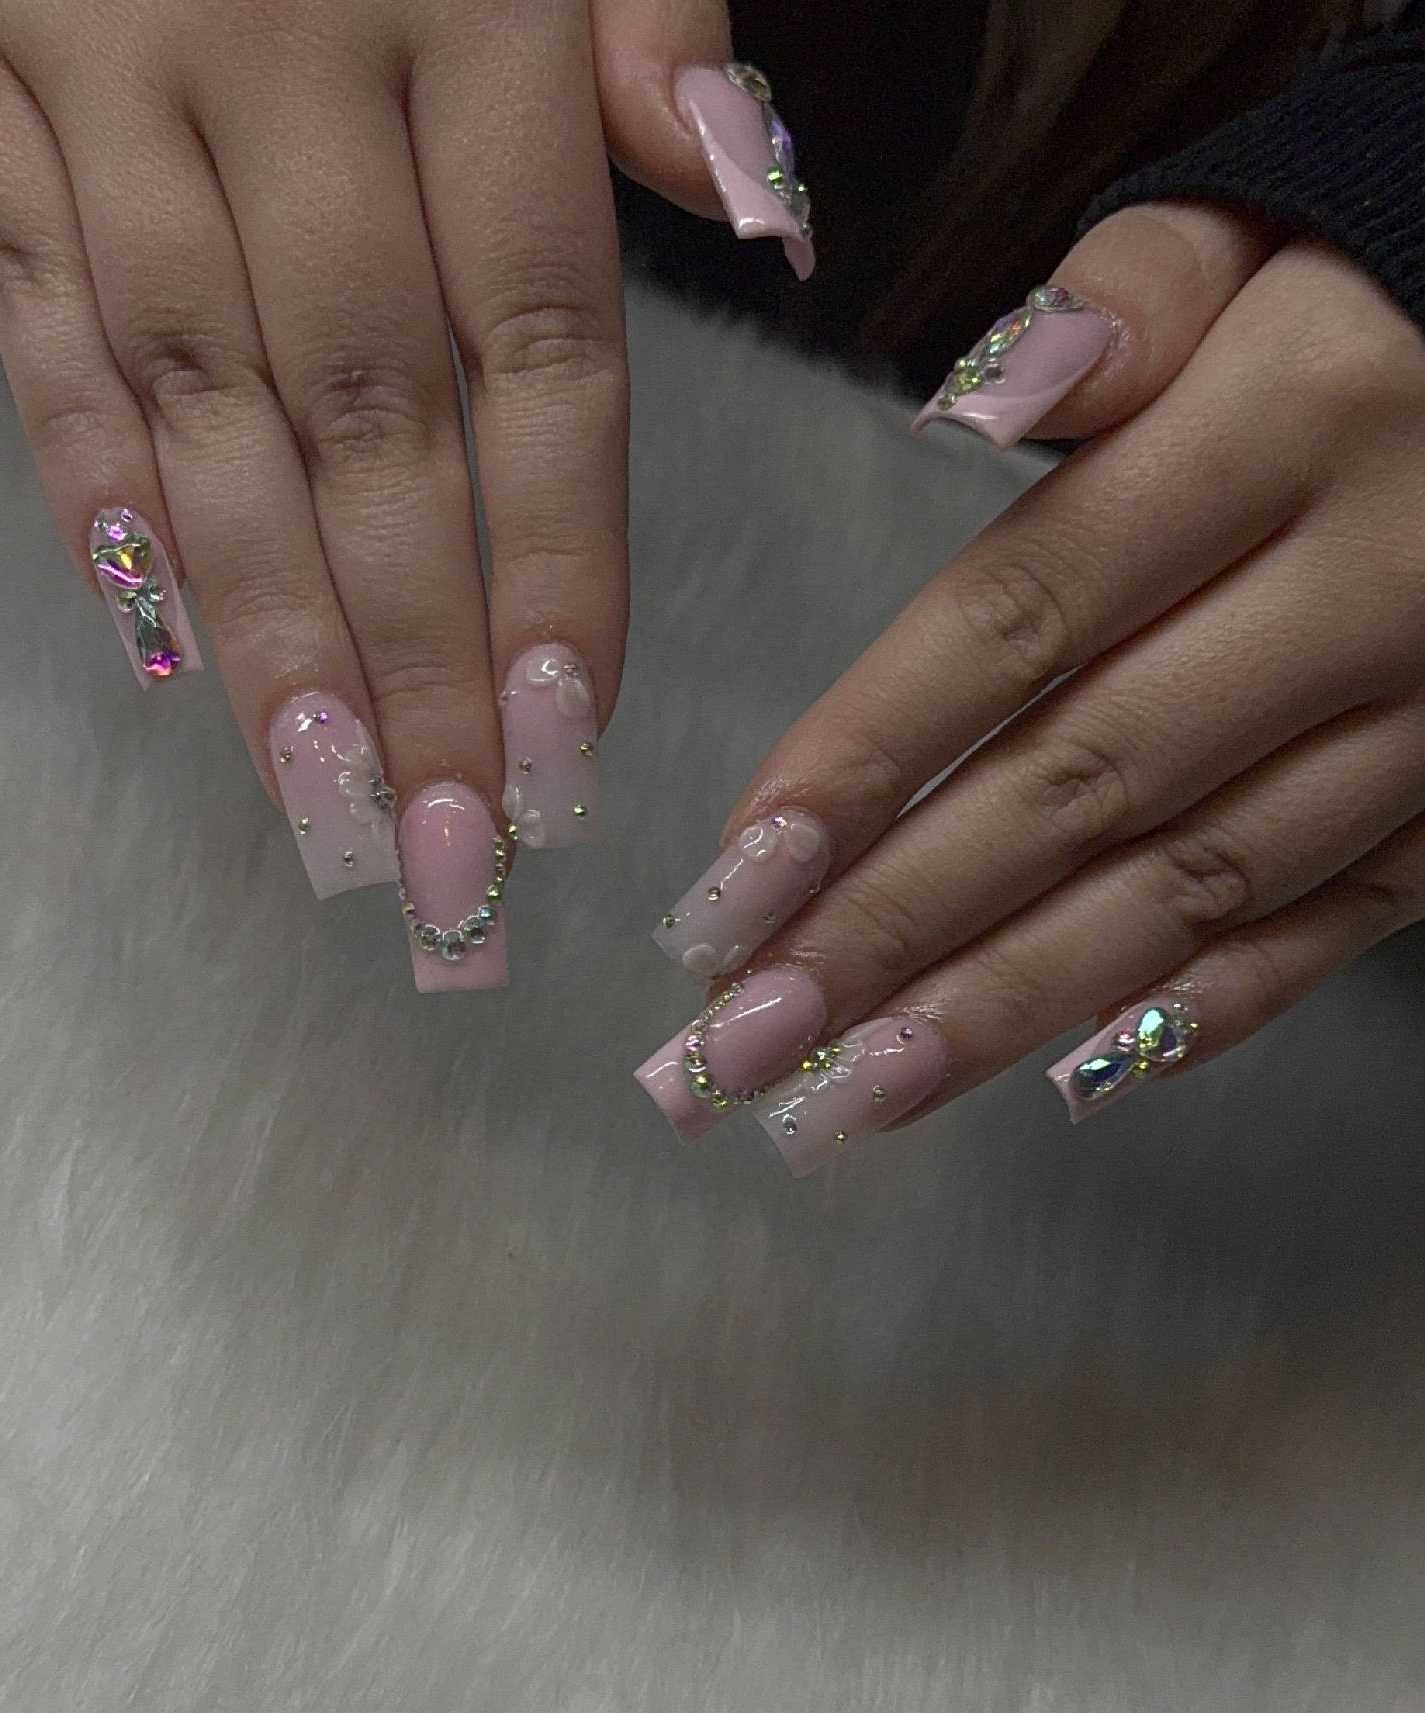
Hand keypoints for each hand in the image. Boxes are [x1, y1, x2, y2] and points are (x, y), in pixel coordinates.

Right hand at [0, 0, 805, 986]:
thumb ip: (657, 40)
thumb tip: (749, 197)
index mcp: (472, 13)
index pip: (540, 346)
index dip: (555, 559)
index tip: (567, 738)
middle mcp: (287, 55)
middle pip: (372, 416)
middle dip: (418, 654)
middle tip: (448, 848)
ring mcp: (114, 78)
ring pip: (203, 405)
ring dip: (268, 627)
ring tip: (325, 805)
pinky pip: (36, 326)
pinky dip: (93, 489)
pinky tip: (161, 646)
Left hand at [636, 202, 1424, 1170]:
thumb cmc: (1378, 298)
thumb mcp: (1258, 234)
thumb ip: (1122, 304)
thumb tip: (980, 397)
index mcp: (1283, 426)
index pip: (1020, 618)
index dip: (864, 759)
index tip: (732, 880)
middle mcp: (1366, 587)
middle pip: (1079, 784)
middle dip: (894, 927)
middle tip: (745, 1040)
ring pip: (1190, 885)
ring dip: (1007, 1005)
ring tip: (851, 1099)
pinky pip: (1341, 922)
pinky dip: (1211, 1009)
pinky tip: (1074, 1080)